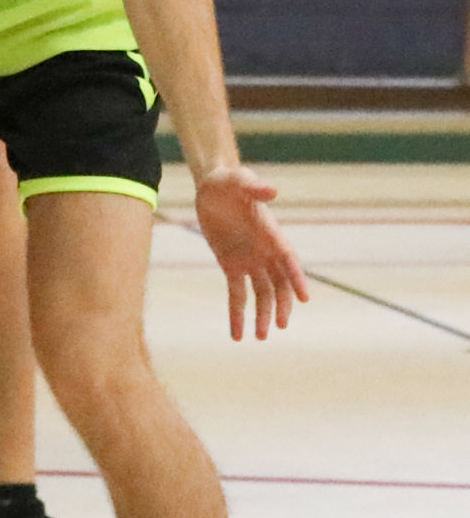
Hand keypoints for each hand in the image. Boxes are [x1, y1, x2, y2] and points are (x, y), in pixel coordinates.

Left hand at [193, 166, 309, 339]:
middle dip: (282, 305)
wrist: (212, 187)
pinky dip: (237, 314)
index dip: (297, 278)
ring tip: (260, 336)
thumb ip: (253, 186)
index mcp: (271, 234)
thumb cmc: (228, 181)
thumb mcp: (238, 180)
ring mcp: (250, 261)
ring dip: (262, 315)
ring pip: (261, 295)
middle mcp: (265, 252)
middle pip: (279, 284)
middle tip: (281, 326)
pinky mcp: (231, 266)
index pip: (289, 260)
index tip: (304, 298)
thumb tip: (272, 191)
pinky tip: (237, 334)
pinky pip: (237, 294)